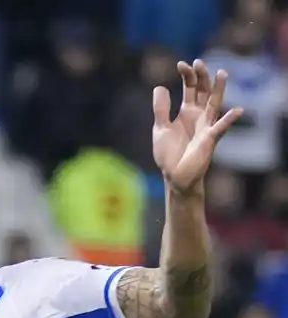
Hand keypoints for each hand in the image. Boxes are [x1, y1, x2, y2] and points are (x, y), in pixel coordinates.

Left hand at [153, 59, 243, 194]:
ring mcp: (207, 126)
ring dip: (219, 89)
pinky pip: (221, 128)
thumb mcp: (160, 129)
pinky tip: (237, 110)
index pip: (190, 88)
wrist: (174, 175)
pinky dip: (228, 120)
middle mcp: (199, 115)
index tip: (181, 64)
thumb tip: (160, 87)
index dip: (187, 76)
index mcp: (186, 111)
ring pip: (215, 104)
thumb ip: (161, 109)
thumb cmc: (169, 153)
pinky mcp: (210, 139)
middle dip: (202, 77)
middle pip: (203, 91)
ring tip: (222, 73)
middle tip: (199, 62)